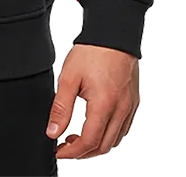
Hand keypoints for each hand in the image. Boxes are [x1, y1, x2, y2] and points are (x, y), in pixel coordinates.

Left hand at [45, 43, 139, 159]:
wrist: (113, 34)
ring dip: (96, 145)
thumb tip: (52, 131)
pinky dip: (109, 135)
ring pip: (115, 140)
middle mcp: (121, 109)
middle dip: (83, 152)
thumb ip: (60, 107)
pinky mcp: (132, 102)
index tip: (59, 150)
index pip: (89, 141)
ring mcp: (129, 106)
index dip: (71, 151)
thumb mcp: (69, 77)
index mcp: (104, 104)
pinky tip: (96, 127)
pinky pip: (123, 128)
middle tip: (66, 146)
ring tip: (77, 138)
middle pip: (104, 146)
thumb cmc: (93, 51)